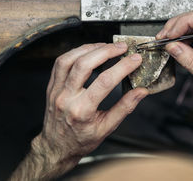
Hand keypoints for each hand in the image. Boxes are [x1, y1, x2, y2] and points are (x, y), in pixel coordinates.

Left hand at [10, 43, 147, 179]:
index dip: (122, 67)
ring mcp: (56, 91)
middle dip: (106, 51)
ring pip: (69, 60)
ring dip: (89, 48)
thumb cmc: (80, 140)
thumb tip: (141, 92)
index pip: (104, 81)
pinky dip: (75, 53)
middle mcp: (66, 98)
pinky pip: (60, 63)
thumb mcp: (107, 128)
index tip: (134, 59)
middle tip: (121, 47)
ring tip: (106, 46)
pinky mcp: (51, 86)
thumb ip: (124, 108)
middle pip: (84, 65)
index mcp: (82, 111)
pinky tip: (88, 51)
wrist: (56, 147)